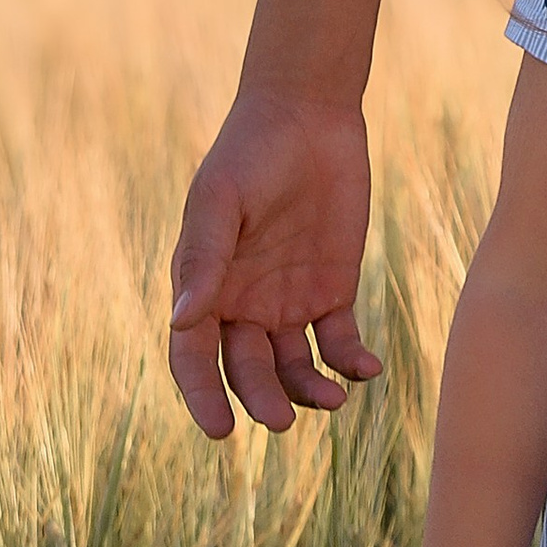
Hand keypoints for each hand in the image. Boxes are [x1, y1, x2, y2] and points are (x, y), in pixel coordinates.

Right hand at [168, 88, 382, 439]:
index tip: (219, 430)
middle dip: (261, 400)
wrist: (308, 116)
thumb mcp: (221, 202)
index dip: (202, 397)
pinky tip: (366, 369)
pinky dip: (351, 361)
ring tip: (332, 400)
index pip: (194, 358)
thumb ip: (205, 260)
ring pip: (294, 367)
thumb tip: (180, 320)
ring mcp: (288, 302)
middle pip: (247, 370)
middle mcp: (243, 306)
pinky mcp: (333, 290)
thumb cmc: (250, 154)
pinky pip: (339, 341)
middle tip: (282, 422)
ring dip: (309, 390)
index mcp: (204, 290)